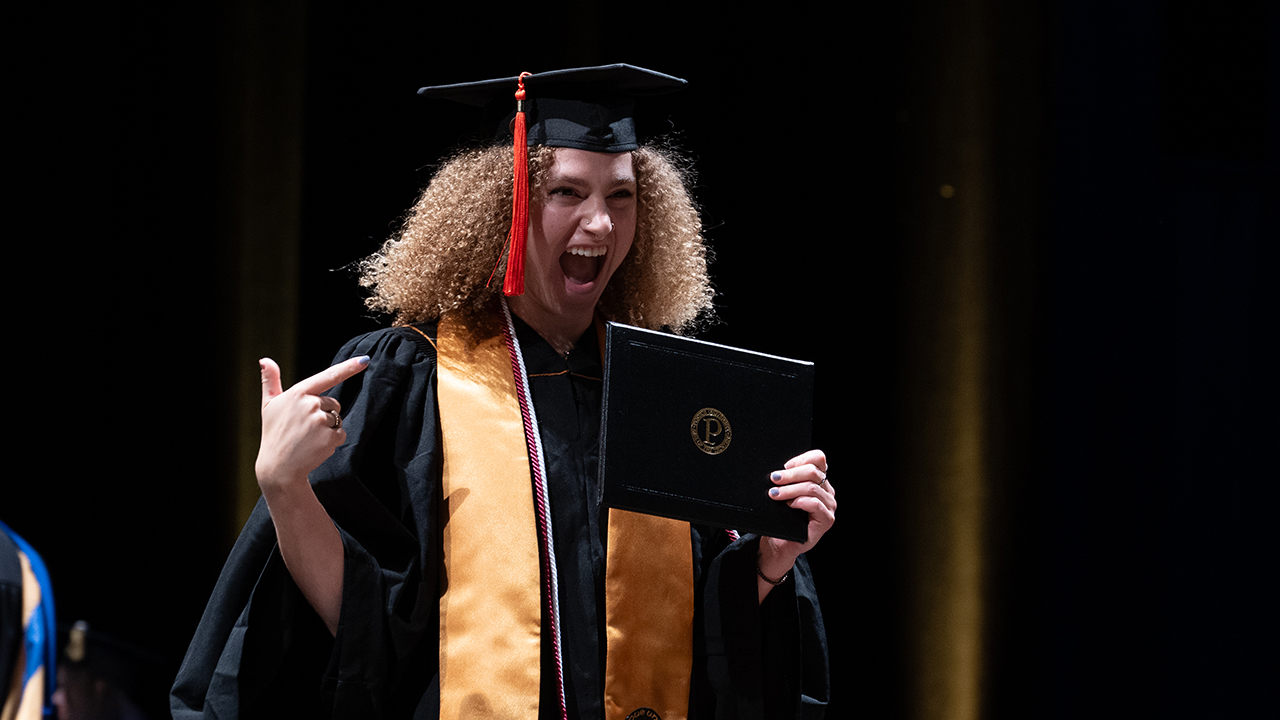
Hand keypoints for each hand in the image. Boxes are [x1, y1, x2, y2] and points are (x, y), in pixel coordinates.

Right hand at [254, 356, 368, 498]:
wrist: (279, 467)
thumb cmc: (274, 433)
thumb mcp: (269, 405)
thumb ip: (270, 381)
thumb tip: (264, 360)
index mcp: (298, 393)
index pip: (328, 376)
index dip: (349, 367)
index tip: (365, 360)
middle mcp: (310, 404)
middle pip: (334, 404)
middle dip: (324, 414)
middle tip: (305, 427)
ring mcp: (320, 421)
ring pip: (337, 420)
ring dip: (327, 429)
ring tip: (308, 438)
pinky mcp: (329, 437)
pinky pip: (341, 434)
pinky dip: (332, 441)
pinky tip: (315, 447)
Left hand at [758, 450, 834, 589]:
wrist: (780, 542)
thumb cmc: (781, 517)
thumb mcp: (784, 492)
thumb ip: (787, 479)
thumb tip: (778, 468)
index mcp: (820, 480)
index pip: (818, 458)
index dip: (801, 459)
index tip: (784, 466)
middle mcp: (827, 491)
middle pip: (814, 471)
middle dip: (790, 474)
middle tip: (774, 479)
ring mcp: (829, 506)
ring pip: (812, 488)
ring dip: (790, 489)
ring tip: (775, 494)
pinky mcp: (826, 520)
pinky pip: (815, 504)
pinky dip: (800, 502)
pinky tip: (789, 505)